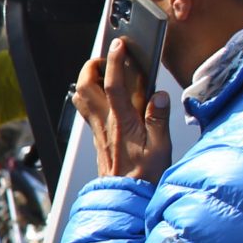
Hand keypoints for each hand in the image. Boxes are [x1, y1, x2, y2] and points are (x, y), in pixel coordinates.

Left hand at [74, 38, 171, 184]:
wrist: (126, 197)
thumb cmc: (143, 177)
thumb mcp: (161, 148)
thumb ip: (158, 120)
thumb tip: (159, 96)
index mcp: (122, 123)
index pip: (114, 85)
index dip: (115, 62)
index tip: (119, 45)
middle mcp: (105, 124)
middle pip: (85, 87)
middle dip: (92, 67)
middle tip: (106, 58)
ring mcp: (98, 130)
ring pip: (82, 98)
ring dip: (89, 80)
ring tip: (104, 72)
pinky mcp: (97, 136)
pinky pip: (87, 110)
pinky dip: (92, 96)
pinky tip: (106, 96)